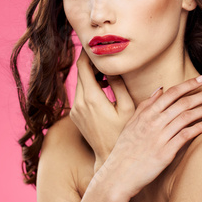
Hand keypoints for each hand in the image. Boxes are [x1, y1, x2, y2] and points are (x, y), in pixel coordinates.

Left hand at [69, 48, 135, 171]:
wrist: (108, 157)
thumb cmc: (122, 133)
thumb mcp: (127, 107)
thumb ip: (118, 84)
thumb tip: (113, 67)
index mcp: (91, 98)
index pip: (83, 66)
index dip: (88, 53)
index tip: (95, 44)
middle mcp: (78, 102)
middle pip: (81, 72)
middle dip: (91, 63)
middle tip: (106, 56)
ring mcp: (75, 109)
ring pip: (80, 82)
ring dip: (91, 74)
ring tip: (107, 74)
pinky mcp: (75, 115)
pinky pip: (79, 93)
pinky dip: (89, 86)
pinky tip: (103, 87)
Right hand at [96, 75, 201, 199]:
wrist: (119, 174)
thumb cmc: (125, 149)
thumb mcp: (131, 123)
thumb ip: (145, 105)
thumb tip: (160, 89)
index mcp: (146, 113)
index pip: (172, 93)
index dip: (189, 84)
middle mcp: (154, 122)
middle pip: (182, 103)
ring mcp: (160, 137)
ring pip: (186, 117)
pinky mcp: (166, 152)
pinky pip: (185, 136)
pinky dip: (199, 127)